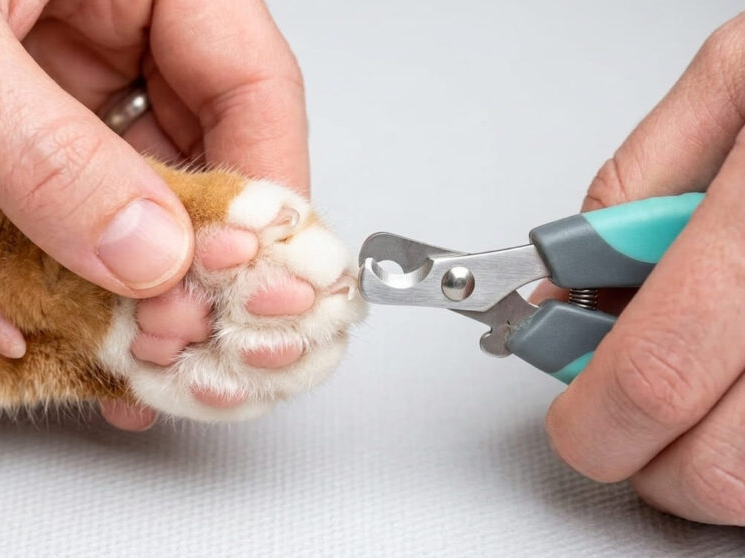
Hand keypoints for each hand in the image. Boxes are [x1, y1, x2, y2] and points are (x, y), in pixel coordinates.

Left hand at [0, 0, 307, 430]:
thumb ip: (42, 152)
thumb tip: (145, 252)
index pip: (247, 73)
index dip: (264, 179)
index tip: (251, 273)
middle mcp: (111, 12)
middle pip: (207, 136)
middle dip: (202, 239)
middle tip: (194, 324)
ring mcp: (63, 68)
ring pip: (141, 176)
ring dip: (142, 263)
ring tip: (139, 338)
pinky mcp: (17, 118)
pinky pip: (76, 193)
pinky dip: (80, 255)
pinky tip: (79, 308)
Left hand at [537, 14, 744, 524]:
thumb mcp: (741, 75)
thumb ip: (639, 183)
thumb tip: (572, 281)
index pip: (656, 374)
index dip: (594, 422)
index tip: (577, 419)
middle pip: (723, 465)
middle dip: (653, 463)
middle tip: (632, 422)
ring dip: (723, 462)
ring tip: (710, 388)